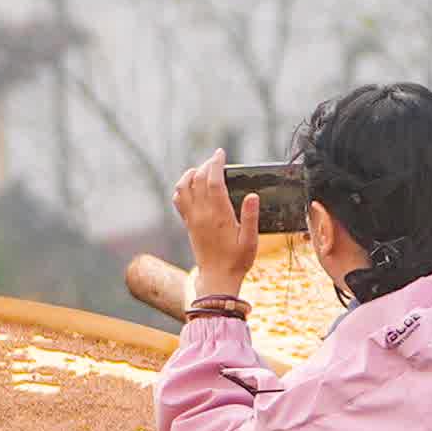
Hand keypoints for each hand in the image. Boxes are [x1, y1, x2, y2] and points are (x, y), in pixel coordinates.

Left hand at [167, 156, 265, 301]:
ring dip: (191, 174)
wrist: (217, 277)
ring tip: (202, 168)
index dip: (216, 164)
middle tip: (217, 159)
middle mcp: (201, 214)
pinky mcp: (188, 224)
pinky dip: (182, 188)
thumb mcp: (250, 241)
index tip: (220, 153)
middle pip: (197, 180)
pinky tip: (190, 185)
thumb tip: (252, 195)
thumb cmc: (238, 260)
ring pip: (183, 188)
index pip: (213, 182)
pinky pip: (179, 200)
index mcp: (219, 215)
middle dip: (206, 165)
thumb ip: (251, 217)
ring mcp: (192, 219)